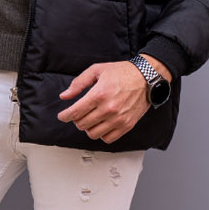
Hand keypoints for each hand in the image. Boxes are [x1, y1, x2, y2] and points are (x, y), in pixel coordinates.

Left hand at [56, 56, 170, 143]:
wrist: (146, 77)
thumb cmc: (123, 72)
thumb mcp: (97, 70)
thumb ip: (78, 83)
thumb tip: (65, 96)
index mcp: (99, 94)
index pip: (75, 112)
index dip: (64, 116)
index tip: (62, 116)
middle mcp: (108, 109)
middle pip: (82, 124)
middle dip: (76, 119)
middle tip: (79, 114)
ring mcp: (118, 119)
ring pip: (93, 134)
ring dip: (88, 128)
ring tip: (91, 119)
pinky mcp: (126, 125)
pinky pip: (107, 138)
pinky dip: (101, 134)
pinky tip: (101, 125)